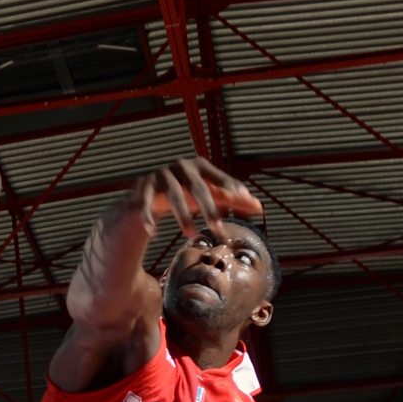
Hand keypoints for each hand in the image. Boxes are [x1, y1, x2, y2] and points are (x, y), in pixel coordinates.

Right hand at [136, 156, 262, 238]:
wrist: (152, 191)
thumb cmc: (187, 191)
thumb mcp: (210, 194)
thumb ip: (232, 199)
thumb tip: (259, 207)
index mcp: (200, 166)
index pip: (218, 177)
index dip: (231, 186)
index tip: (245, 199)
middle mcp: (181, 166)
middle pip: (197, 187)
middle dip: (208, 209)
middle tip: (218, 229)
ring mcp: (161, 174)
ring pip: (173, 195)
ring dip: (182, 217)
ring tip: (191, 235)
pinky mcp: (143, 185)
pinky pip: (146, 202)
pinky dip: (148, 217)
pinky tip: (153, 232)